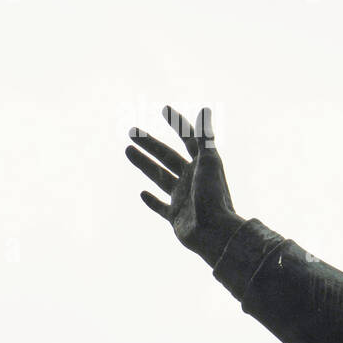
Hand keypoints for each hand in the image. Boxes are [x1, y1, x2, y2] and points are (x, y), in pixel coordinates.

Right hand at [126, 106, 242, 266]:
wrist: (215, 233)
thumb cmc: (213, 196)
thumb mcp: (209, 163)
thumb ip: (205, 137)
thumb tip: (205, 109)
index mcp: (202, 166)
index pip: (188, 140)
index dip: (178, 124)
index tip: (164, 109)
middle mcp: (192, 180)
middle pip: (168, 157)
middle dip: (150, 144)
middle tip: (131, 132)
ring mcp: (184, 199)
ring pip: (160, 177)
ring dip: (144, 164)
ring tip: (127, 150)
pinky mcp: (177, 217)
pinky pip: (162, 207)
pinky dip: (152, 201)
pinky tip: (142, 193)